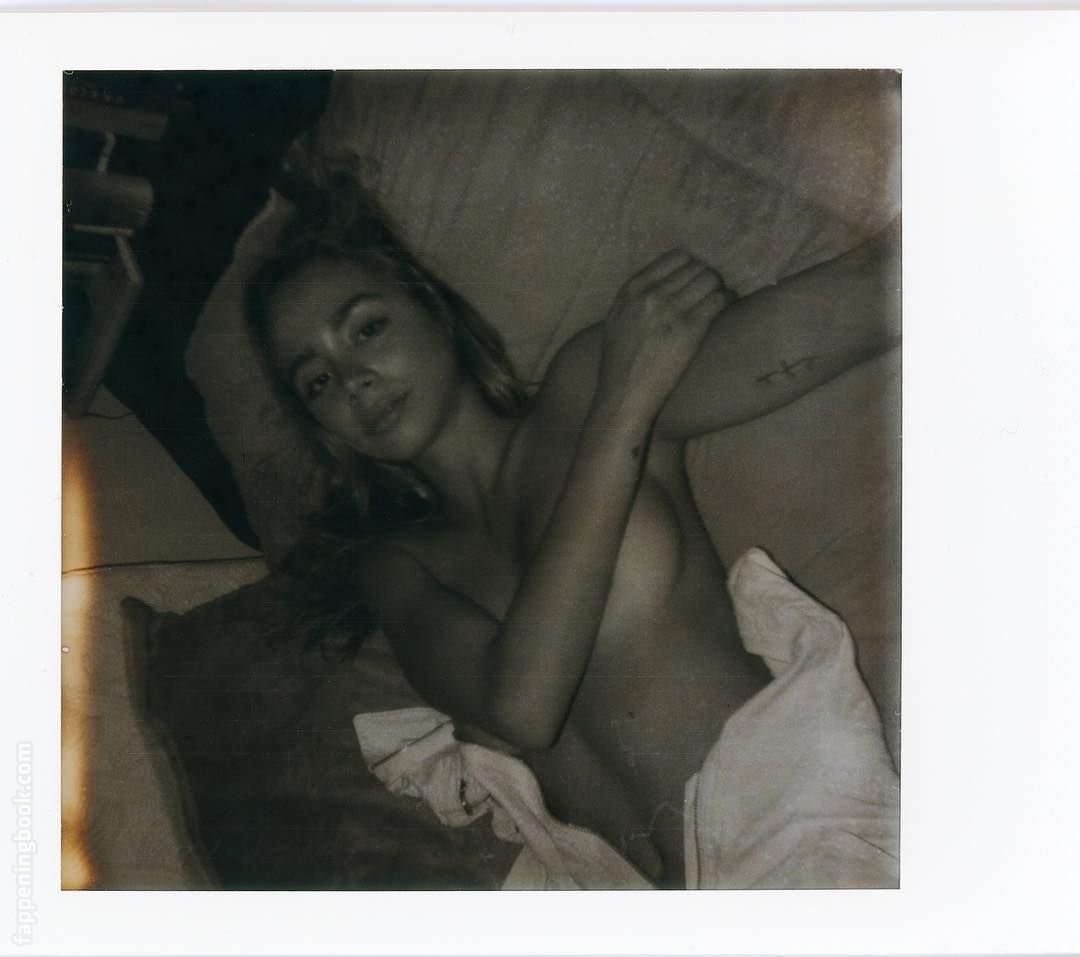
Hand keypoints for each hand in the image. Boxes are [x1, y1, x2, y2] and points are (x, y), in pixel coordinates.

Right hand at [595, 250, 733, 423]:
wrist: (623, 393)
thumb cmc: (619, 361)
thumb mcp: (617, 318)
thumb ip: (635, 296)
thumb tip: (663, 279)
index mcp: (633, 289)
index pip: (677, 257)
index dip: (691, 266)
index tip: (694, 280)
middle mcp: (652, 295)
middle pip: (697, 267)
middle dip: (707, 278)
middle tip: (709, 293)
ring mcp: (672, 312)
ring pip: (710, 280)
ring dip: (718, 288)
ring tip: (718, 300)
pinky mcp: (690, 331)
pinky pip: (718, 300)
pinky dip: (726, 300)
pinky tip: (726, 307)